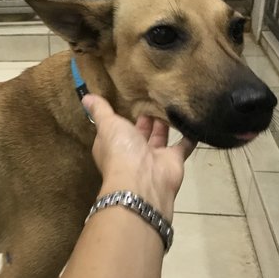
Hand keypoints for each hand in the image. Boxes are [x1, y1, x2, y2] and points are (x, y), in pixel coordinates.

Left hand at [83, 94, 195, 219]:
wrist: (142, 182)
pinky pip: (183, 145)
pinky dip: (189, 135)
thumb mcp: (107, 125)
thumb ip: (100, 111)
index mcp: (113, 144)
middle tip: (153, 95)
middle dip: (145, 117)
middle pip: (140, 131)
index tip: (129, 98)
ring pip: (160, 136)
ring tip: (171, 100)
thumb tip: (85, 97)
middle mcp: (132, 151)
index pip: (116, 127)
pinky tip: (193, 120)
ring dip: (164, 123)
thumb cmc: (120, 151)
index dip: (121, 115)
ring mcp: (153, 156)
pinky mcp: (173, 159)